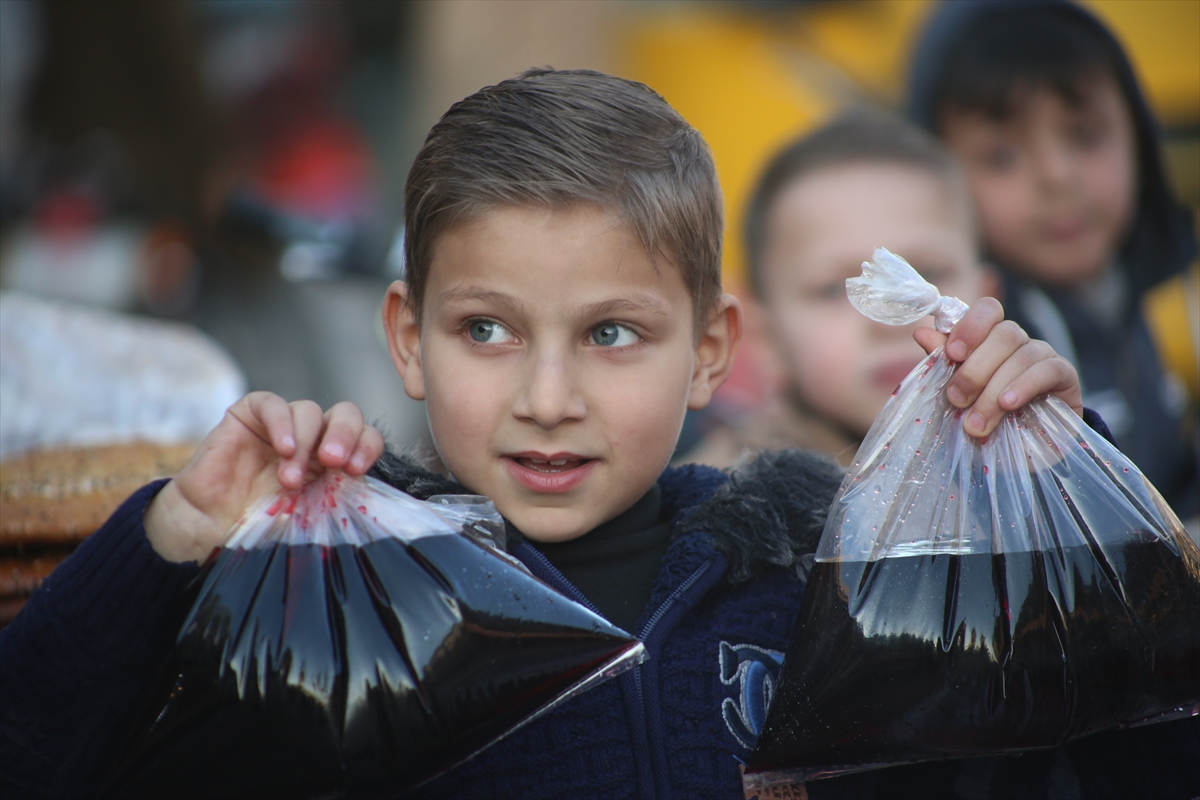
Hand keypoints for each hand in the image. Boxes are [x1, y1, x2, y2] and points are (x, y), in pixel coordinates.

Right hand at [144, 392, 384, 562]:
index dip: (367, 446)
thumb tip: (368, 490)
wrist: (206, 531)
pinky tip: (282, 448)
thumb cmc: (256, 527)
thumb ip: (336, 497)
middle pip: (344, 414)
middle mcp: (310, 440)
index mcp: (331, 461)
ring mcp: (279, 427)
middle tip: (333, 461)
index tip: (357, 469)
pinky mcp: (248, 417)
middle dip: (345, 434)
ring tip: (289, 479)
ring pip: (309, 410)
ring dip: (304, 442)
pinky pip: (272, 404)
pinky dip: (282, 421)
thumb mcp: (308, 515)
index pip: (364, 437)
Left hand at [913, 297, 1081, 438]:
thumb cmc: (985, 414)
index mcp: (990, 337)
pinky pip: (1047, 370)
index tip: (953, 354)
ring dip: (993, 389)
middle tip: (956, 399)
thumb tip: (921, 332)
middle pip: (1002, 334)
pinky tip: (1008, 404)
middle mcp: (1018, 340)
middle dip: (975, 369)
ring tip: (976, 422)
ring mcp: (1043, 353)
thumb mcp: (959, 391)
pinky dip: (1024, 386)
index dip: (970, 326)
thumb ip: (944, 362)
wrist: (1024, 447)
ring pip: (1021, 355)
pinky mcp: (1064, 374)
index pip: (987, 310)